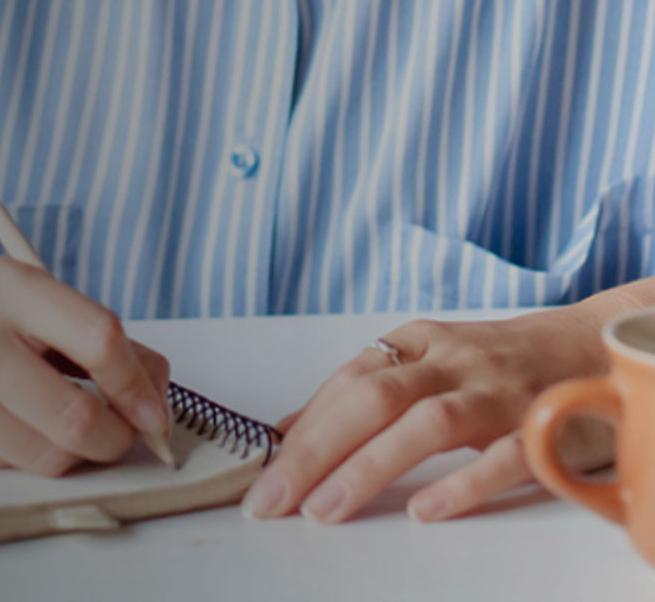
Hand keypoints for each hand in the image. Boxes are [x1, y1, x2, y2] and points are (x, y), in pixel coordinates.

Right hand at [0, 250, 169, 474]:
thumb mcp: (44, 298)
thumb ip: (106, 340)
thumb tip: (156, 398)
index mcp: (10, 287)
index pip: (99, 339)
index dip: (138, 384)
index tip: (155, 410)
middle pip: (77, 417)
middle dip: (119, 436)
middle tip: (126, 430)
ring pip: (50, 457)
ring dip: (82, 451)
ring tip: (75, 421)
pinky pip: (15, 467)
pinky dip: (39, 453)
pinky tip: (27, 423)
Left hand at [240, 285, 652, 523]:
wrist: (588, 345)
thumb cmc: (492, 361)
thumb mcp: (425, 361)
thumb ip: (362, 391)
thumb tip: (290, 430)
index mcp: (419, 341)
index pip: (348, 381)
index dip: (304, 429)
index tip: (265, 475)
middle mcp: (453, 360)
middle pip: (375, 396)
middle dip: (318, 448)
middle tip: (274, 500)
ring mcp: (500, 391)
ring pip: (430, 422)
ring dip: (371, 465)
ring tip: (325, 510)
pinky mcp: (545, 425)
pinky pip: (504, 455)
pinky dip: (464, 482)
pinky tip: (424, 512)